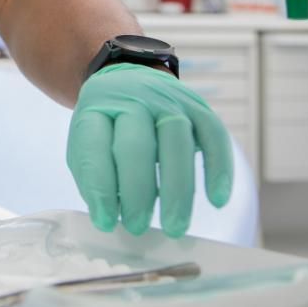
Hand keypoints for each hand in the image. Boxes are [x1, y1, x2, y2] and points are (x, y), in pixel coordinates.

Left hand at [66, 64, 233, 237]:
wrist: (131, 80)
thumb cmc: (108, 125)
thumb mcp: (88, 142)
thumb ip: (95, 176)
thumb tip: (109, 218)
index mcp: (97, 107)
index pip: (94, 145)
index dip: (100, 187)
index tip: (106, 221)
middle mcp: (134, 98)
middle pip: (136, 144)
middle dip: (137, 191)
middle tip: (138, 227)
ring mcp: (169, 99)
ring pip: (177, 140)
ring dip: (177, 188)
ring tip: (174, 226)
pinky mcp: (200, 107)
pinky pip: (215, 135)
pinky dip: (219, 168)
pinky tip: (217, 200)